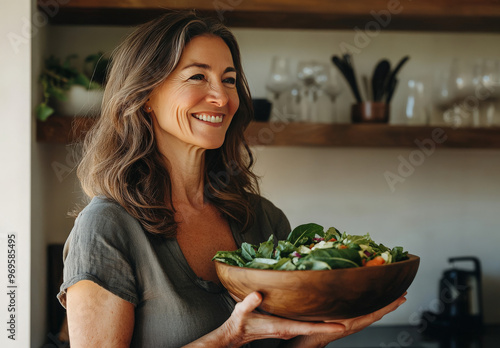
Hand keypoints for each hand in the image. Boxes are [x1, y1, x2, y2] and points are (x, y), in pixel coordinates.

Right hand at [221, 292, 345, 346]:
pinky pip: (305, 323)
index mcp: (282, 326)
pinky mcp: (285, 325)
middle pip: (315, 327)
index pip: (309, 328)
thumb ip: (249, 303)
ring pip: (311, 325)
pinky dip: (316, 318)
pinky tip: (322, 311)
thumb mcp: (241, 311)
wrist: (236, 334)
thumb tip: (257, 294)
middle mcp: (288, 328)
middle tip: (351, 315)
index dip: (326, 326)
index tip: (343, 325)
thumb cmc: (240, 323)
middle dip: (332, 323)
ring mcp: (288, 328)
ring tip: (342, 312)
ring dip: (326, 320)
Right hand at [283, 293, 407, 347]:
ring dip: (385, 306)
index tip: (401, 297)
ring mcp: (353, 324)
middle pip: (378, 313)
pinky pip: (366, 315)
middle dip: (391, 304)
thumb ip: (336, 309)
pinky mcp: (349, 323)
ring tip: (394, 298)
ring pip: (373, 314)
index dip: (389, 305)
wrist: (308, 339)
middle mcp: (355, 323)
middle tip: (403, 294)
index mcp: (352, 321)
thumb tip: (346, 296)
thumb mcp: (324, 316)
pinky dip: (375, 309)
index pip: (376, 312)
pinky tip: (375, 304)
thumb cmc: (314, 329)